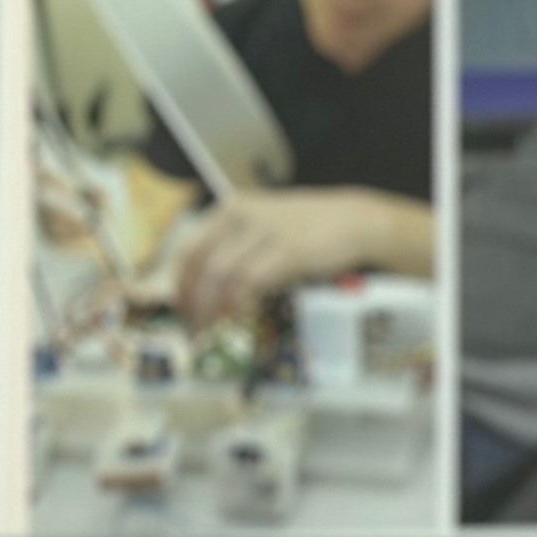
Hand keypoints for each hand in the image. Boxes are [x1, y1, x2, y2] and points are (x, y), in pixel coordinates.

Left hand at [173, 187, 397, 324]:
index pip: (190, 249)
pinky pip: (248, 279)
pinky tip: (234, 315)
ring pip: (219, 273)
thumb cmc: (310, 230)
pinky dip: (236, 301)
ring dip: (210, 305)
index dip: (181, 284)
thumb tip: (208, 289)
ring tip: (211, 327)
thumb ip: (237, 249)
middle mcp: (240, 215)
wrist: (356, 222)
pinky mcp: (286, 249)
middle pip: (199, 263)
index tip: (182, 309)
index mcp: (230, 209)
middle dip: (192, 299)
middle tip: (193, 325)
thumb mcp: (265, 228)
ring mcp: (264, 230)